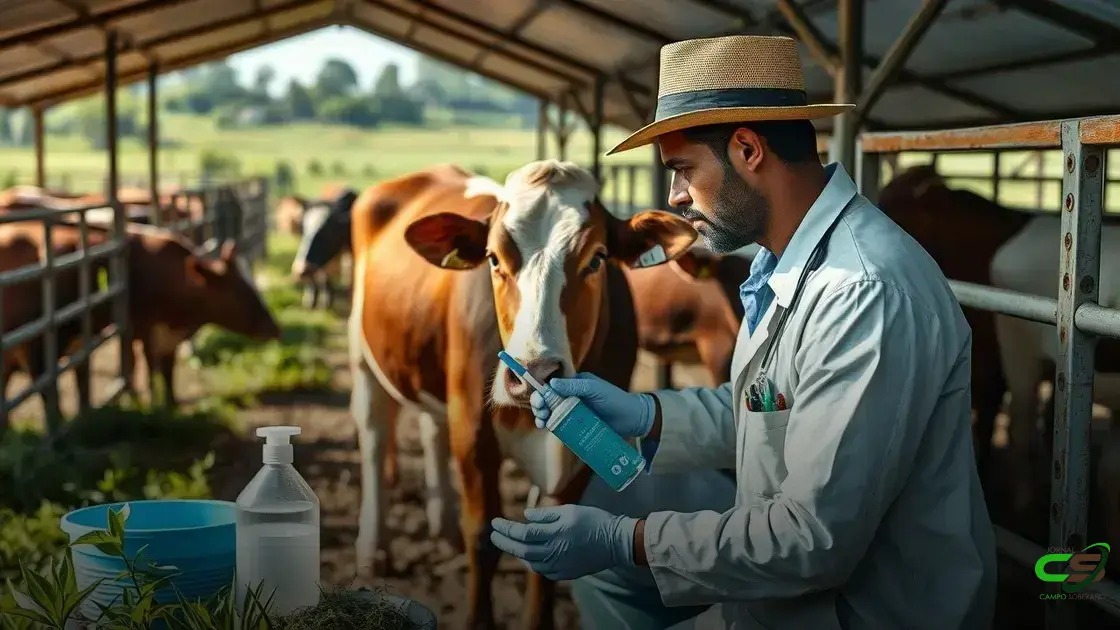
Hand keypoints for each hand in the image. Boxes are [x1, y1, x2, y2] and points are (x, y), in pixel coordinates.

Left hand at [490, 505, 637, 580]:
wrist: (616, 542)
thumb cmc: (594, 520)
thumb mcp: (570, 510)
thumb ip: (546, 514)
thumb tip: (525, 516)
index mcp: (556, 533)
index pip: (523, 533)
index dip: (506, 529)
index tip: (495, 523)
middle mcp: (555, 552)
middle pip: (522, 550)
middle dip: (505, 543)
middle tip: (493, 535)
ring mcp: (561, 565)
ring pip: (531, 563)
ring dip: (517, 553)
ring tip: (509, 544)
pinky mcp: (566, 573)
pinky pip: (543, 571)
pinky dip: (532, 563)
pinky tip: (529, 556)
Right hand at [530, 372, 654, 437]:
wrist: (632, 418)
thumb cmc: (615, 399)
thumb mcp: (595, 389)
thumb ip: (575, 385)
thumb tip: (552, 383)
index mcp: (575, 384)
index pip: (552, 386)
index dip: (542, 393)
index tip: (539, 401)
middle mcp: (572, 397)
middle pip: (549, 401)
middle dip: (540, 406)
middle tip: (541, 413)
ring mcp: (574, 412)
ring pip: (553, 413)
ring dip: (543, 417)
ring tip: (542, 423)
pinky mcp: (578, 426)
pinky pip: (561, 425)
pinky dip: (552, 426)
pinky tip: (548, 428)